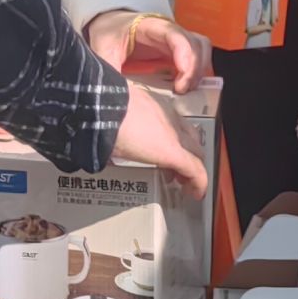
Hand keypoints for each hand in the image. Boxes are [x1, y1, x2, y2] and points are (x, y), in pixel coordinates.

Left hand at [89, 8, 204, 91]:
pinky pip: (198, 58)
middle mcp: (170, 31)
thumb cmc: (110, 34)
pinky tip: (184, 87)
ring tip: (184, 90)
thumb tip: (111, 91)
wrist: (112, 25)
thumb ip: (107, 67)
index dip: (184, 52)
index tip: (182, 74)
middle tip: (181, 90)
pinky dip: (197, 73)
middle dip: (194, 68)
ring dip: (198, 71)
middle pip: (195, 43)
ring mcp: (177, 40)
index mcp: (150, 26)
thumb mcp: (102, 49)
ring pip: (202, 50)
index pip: (174, 34)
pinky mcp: (180, 51)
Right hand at [112, 78, 208, 198]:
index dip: (175, 139)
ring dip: (192, 168)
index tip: (166, 150)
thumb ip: (115, 125)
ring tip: (184, 183)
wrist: (101, 107)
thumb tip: (105, 146)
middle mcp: (168, 117)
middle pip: (190, 138)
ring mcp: (173, 133)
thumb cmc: (100, 109)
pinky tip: (195, 193)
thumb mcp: (113, 114)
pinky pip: (193, 169)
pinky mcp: (173, 152)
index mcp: (153, 105)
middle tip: (177, 171)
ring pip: (195, 153)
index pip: (174, 123)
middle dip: (187, 155)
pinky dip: (198, 182)